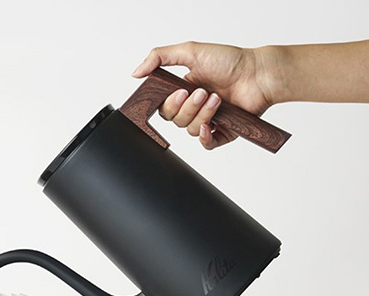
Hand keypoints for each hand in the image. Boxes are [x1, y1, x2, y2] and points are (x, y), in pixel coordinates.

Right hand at [132, 42, 277, 148]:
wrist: (258, 74)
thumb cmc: (231, 60)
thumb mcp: (191, 51)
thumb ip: (159, 57)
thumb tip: (136, 72)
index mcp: (184, 91)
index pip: (164, 108)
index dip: (169, 104)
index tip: (180, 92)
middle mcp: (195, 107)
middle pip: (176, 120)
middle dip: (189, 107)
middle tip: (203, 92)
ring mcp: (208, 120)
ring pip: (191, 130)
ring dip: (203, 114)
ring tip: (217, 99)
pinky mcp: (222, 132)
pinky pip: (206, 144)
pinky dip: (207, 137)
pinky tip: (212, 124)